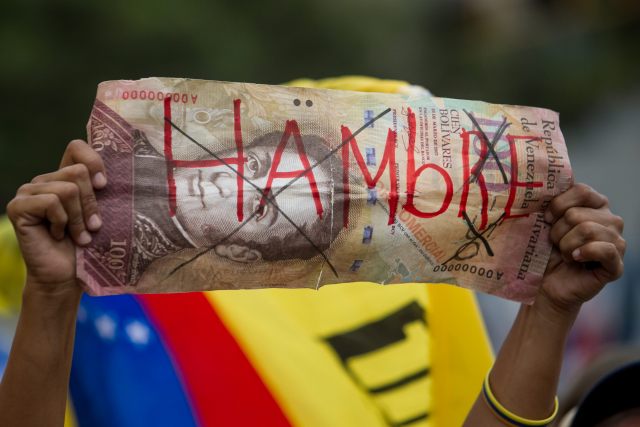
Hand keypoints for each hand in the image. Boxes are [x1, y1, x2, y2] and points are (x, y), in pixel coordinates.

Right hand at [6, 140, 105, 293]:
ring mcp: (28, 192)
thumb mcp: (102, 213)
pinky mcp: (18, 206)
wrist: (67, 276)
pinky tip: (58, 236)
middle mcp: (44, 180)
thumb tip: (128, 168)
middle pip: (78, 172)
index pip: (76, 148)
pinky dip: (62, 222)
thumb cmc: (89, 246)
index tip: (104, 186)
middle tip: (93, 227)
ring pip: (67, 189)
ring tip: (79, 236)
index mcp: (64, 177)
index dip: (94, 161)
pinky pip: (51, 202)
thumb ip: (104, 190)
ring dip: (79, 218)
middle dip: (91, 203)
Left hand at [538, 183, 624, 313]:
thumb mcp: (547, 221)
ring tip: (564, 254)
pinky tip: (575, 258)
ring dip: (565, 244)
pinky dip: (584, 252)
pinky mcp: (616, 265)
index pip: (581, 191)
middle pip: (577, 214)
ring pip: (587, 230)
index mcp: (596, 205)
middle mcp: (611, 221)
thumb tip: (547, 181)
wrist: (545, 283)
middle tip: (555, 243)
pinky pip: (605, 249)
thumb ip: (552, 201)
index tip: (547, 218)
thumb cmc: (545, 250)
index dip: (558, 204)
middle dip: (557, 230)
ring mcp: (617, 242)